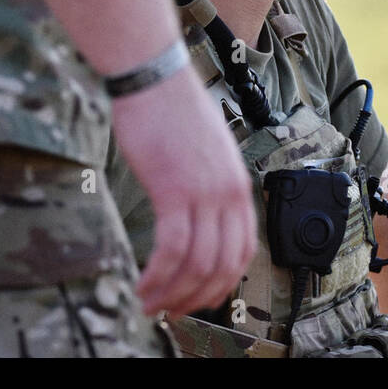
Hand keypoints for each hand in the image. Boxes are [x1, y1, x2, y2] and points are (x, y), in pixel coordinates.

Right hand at [110, 63, 255, 316]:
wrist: (155, 77)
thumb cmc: (172, 109)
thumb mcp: (206, 153)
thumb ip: (208, 186)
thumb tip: (196, 218)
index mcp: (238, 184)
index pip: (244, 249)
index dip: (223, 282)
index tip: (200, 297)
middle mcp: (229, 193)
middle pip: (224, 264)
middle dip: (198, 297)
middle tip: (172, 311)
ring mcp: (205, 193)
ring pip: (198, 264)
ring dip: (173, 293)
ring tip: (150, 304)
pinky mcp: (175, 191)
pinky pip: (173, 249)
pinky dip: (159, 275)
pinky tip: (144, 284)